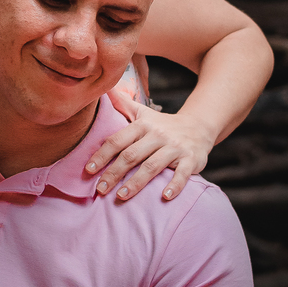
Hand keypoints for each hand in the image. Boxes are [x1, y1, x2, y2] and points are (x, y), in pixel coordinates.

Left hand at [86, 86, 215, 202]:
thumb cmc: (163, 125)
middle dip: (114, 173)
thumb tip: (102, 89)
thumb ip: (122, 103)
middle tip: (100, 189)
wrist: (198, 127)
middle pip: (131, 155)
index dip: (102, 155)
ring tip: (121, 196)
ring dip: (136, 183)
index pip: (118, 140)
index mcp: (143, 125)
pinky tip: (164, 197)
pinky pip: (182, 174)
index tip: (88, 170)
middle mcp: (158, 135)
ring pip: (152, 166)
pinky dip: (174, 186)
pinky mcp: (190, 159)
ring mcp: (175, 147)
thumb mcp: (143, 113)